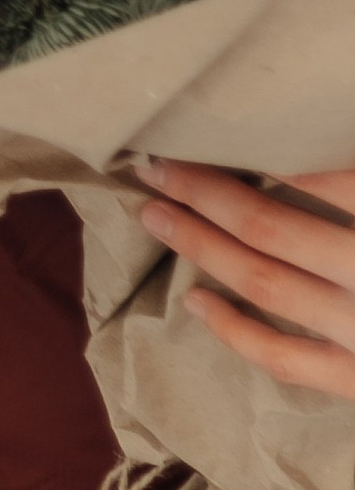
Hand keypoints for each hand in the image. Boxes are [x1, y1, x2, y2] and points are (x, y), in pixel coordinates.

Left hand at [133, 155, 354, 399]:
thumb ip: (352, 184)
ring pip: (265, 283)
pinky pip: (285, 358)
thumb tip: (319, 145)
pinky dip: (234, 330)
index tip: (204, 131)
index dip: (254, 148)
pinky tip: (195, 301)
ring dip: (202, 247)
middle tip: (154, 166)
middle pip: (268, 227)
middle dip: (201, 193)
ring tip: (154, 215)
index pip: (315, 174)